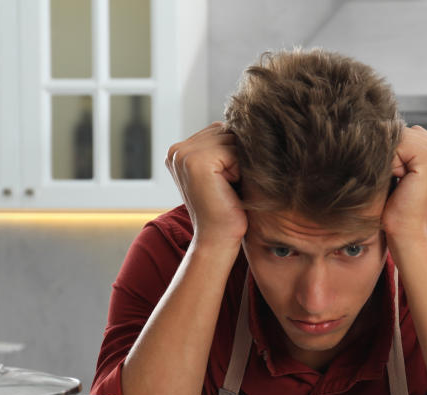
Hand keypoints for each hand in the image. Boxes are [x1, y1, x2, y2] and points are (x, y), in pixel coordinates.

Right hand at [165, 122, 246, 254]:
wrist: (217, 241)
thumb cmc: (227, 211)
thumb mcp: (223, 174)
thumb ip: (224, 148)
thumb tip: (249, 121)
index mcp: (179, 151)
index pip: (220, 131)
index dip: (234, 154)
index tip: (230, 180)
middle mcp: (177, 150)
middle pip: (226, 132)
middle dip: (238, 157)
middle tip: (231, 186)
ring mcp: (184, 154)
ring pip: (231, 140)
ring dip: (240, 164)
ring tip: (230, 188)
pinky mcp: (196, 160)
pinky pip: (234, 151)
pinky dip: (240, 171)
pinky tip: (230, 189)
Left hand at [381, 126, 426, 244]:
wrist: (410, 238)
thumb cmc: (402, 212)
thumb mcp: (407, 175)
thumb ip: (407, 152)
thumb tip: (385, 126)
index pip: (412, 136)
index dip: (397, 157)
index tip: (400, 182)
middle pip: (407, 133)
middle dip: (394, 156)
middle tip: (400, 186)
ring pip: (401, 137)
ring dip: (391, 160)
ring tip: (401, 185)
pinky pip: (398, 145)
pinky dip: (390, 164)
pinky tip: (400, 184)